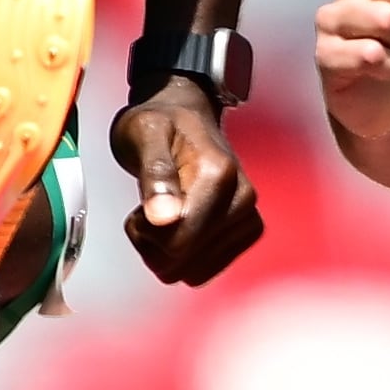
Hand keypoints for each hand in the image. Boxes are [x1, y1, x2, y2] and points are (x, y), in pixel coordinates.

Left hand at [110, 81, 263, 283]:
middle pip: (183, 261)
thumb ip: (154, 175)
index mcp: (220, 176)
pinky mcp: (246, 234)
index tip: (141, 206)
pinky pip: (202, 272)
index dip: (146, 232)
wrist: (186, 117)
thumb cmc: (160, 123)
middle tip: (150, 206)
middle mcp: (243, 201)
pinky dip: (182, 257)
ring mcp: (248, 220)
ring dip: (165, 251)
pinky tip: (178, 227)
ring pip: (190, 272)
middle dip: (154, 242)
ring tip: (164, 214)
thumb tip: (164, 218)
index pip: (179, 240)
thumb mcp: (144, 135)